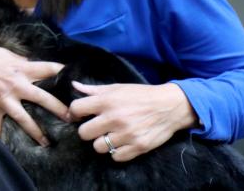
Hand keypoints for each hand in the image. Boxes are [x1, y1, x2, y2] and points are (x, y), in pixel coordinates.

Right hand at [0, 44, 67, 145]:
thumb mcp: (4, 52)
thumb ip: (19, 60)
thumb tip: (31, 63)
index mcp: (20, 68)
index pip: (47, 69)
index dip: (62, 72)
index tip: (73, 77)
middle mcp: (16, 85)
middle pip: (43, 98)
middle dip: (59, 109)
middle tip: (73, 117)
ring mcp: (4, 100)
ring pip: (25, 119)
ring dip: (37, 132)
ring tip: (47, 143)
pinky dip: (2, 139)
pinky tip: (8, 149)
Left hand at [69, 82, 197, 161]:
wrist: (169, 106)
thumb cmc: (140, 94)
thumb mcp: (116, 87)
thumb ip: (93, 89)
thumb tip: (74, 86)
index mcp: (107, 101)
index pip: (76, 109)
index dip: (74, 113)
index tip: (79, 115)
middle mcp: (114, 118)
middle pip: (84, 133)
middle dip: (87, 130)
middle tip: (95, 127)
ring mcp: (126, 134)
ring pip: (98, 147)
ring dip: (102, 142)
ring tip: (109, 135)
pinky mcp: (137, 147)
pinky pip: (116, 157)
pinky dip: (117, 151)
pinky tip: (121, 142)